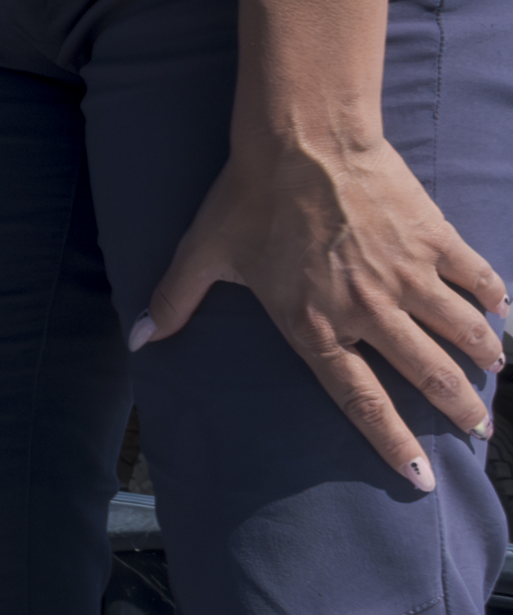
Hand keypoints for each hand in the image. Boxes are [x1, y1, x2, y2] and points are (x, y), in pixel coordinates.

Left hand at [139, 134, 504, 485]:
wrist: (302, 139)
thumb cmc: (249, 197)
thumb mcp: (203, 253)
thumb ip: (173, 301)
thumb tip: (137, 338)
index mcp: (315, 324)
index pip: (360, 400)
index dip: (392, 442)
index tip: (420, 476)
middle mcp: (369, 310)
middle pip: (427, 373)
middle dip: (459, 408)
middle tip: (479, 430)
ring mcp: (407, 275)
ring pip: (462, 331)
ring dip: (484, 355)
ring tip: (495, 371)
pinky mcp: (433, 239)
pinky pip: (475, 277)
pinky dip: (493, 296)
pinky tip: (503, 311)